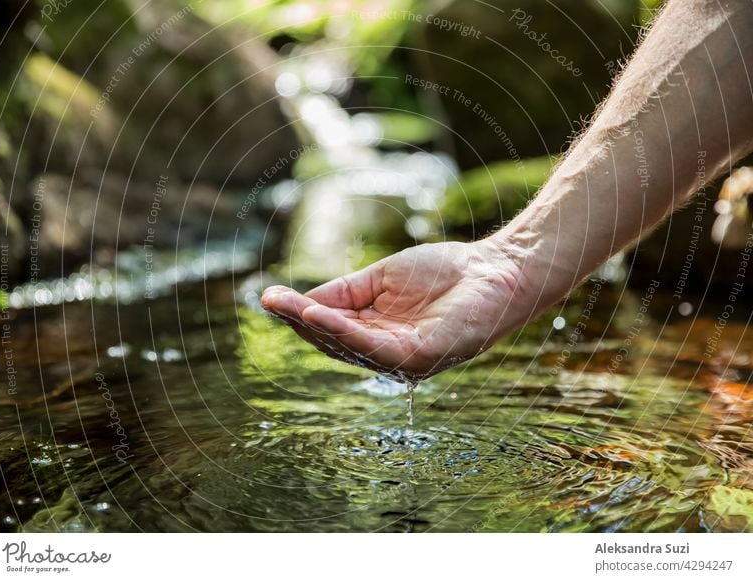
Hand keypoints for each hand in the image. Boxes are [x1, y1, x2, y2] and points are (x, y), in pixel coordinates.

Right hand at [260, 240, 532, 379]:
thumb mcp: (382, 278)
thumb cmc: (445, 272)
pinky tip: (320, 314)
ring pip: (348, 347)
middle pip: (332, 342)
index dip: (300, 314)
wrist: (496, 269)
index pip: (331, 329)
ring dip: (314, 326)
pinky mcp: (420, 357)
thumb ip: (345, 291)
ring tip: (286, 306)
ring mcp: (403, 359)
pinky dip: (344, 331)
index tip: (271, 298)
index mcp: (377, 335)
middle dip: (299, 322)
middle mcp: (386, 353)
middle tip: (270, 301)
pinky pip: (373, 347)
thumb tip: (300, 300)